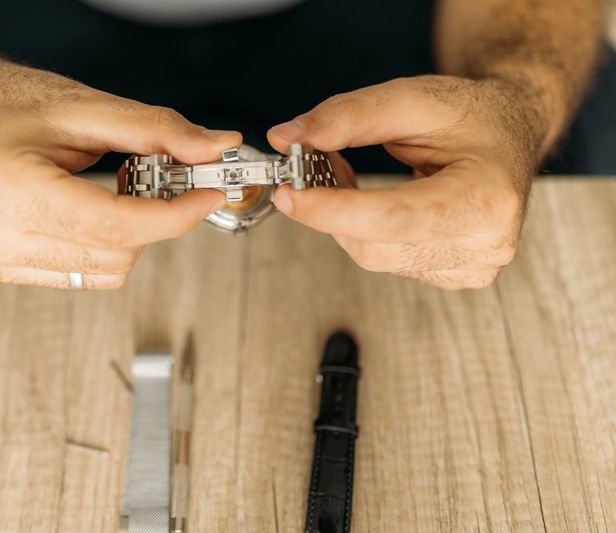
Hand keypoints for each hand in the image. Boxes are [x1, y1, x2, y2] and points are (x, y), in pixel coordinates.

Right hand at [0, 80, 240, 288]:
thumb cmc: (4, 104)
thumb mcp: (84, 106)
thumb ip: (154, 129)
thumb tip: (214, 148)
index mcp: (9, 190)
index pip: (115, 225)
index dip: (174, 215)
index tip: (208, 194)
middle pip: (118, 253)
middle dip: (155, 218)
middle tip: (161, 177)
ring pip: (108, 271)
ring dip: (132, 233)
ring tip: (116, 187)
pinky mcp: (5, 269)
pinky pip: (86, 274)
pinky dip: (106, 245)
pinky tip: (93, 209)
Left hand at [268, 75, 542, 288]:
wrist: (510, 133)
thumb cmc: (473, 116)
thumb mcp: (413, 98)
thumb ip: (348, 116)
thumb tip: (286, 137)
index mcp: (486, 198)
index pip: (394, 218)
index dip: (334, 210)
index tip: (290, 193)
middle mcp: (485, 242)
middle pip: (376, 246)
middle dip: (331, 211)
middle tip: (309, 169)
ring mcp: (471, 266)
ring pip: (375, 257)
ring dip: (345, 220)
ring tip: (344, 177)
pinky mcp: (454, 275)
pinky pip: (388, 260)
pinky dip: (365, 232)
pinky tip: (371, 204)